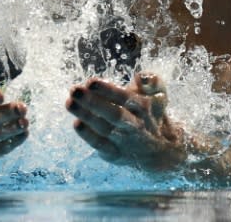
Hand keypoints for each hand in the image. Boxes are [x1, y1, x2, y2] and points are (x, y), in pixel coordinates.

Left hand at [66, 72, 185, 170]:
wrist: (161, 149)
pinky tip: (76, 123)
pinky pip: (100, 144)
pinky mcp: (114, 153)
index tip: (90, 82)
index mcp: (143, 108)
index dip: (107, 90)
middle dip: (93, 102)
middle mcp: (134, 125)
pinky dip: (88, 135)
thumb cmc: (152, 113)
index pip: (125, 98)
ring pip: (104, 129)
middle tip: (75, 90)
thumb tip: (141, 76)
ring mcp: (123, 141)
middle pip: (114, 114)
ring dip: (86, 116)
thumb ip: (153, 81)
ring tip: (70, 103)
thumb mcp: (159, 95)